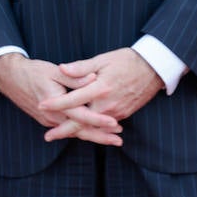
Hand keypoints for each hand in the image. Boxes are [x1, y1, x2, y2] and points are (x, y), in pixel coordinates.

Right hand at [0, 52, 122, 145]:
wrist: (10, 77)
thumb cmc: (33, 71)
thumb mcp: (54, 71)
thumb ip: (75, 77)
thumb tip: (94, 78)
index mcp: (55, 104)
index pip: (81, 115)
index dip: (99, 120)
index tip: (115, 124)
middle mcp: (52, 116)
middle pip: (80, 130)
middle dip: (100, 136)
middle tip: (119, 140)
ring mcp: (49, 120)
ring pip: (74, 132)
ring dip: (94, 136)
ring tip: (113, 139)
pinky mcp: (48, 120)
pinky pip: (68, 129)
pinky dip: (82, 132)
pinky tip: (95, 133)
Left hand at [39, 48, 162, 141]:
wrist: (154, 69)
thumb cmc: (127, 61)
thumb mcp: (103, 59)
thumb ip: (81, 67)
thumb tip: (61, 68)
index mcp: (100, 88)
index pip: (73, 99)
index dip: (56, 103)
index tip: (41, 105)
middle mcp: (108, 104)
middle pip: (81, 122)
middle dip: (63, 130)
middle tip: (47, 136)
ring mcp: (116, 112)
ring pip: (92, 126)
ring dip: (77, 131)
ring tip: (61, 134)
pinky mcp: (123, 114)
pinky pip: (104, 125)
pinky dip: (92, 128)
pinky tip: (82, 130)